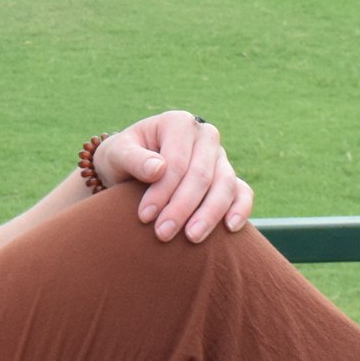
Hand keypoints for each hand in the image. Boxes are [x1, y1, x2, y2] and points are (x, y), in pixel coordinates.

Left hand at [95, 111, 252, 241]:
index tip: (145, 216)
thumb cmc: (122, 159)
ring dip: (209, 214)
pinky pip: (242, 192)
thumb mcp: (117, 154)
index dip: (162, 190)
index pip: (176, 161)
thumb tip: (158, 169)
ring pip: (225, 185)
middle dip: (182, 207)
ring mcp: (220, 157)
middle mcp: (204, 136)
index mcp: (178, 123)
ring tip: (191, 237)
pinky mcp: (230, 178)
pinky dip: (240, 209)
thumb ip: (133, 158)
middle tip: (162, 234)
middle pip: (201, 175)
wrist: (132, 169)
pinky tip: (229, 228)